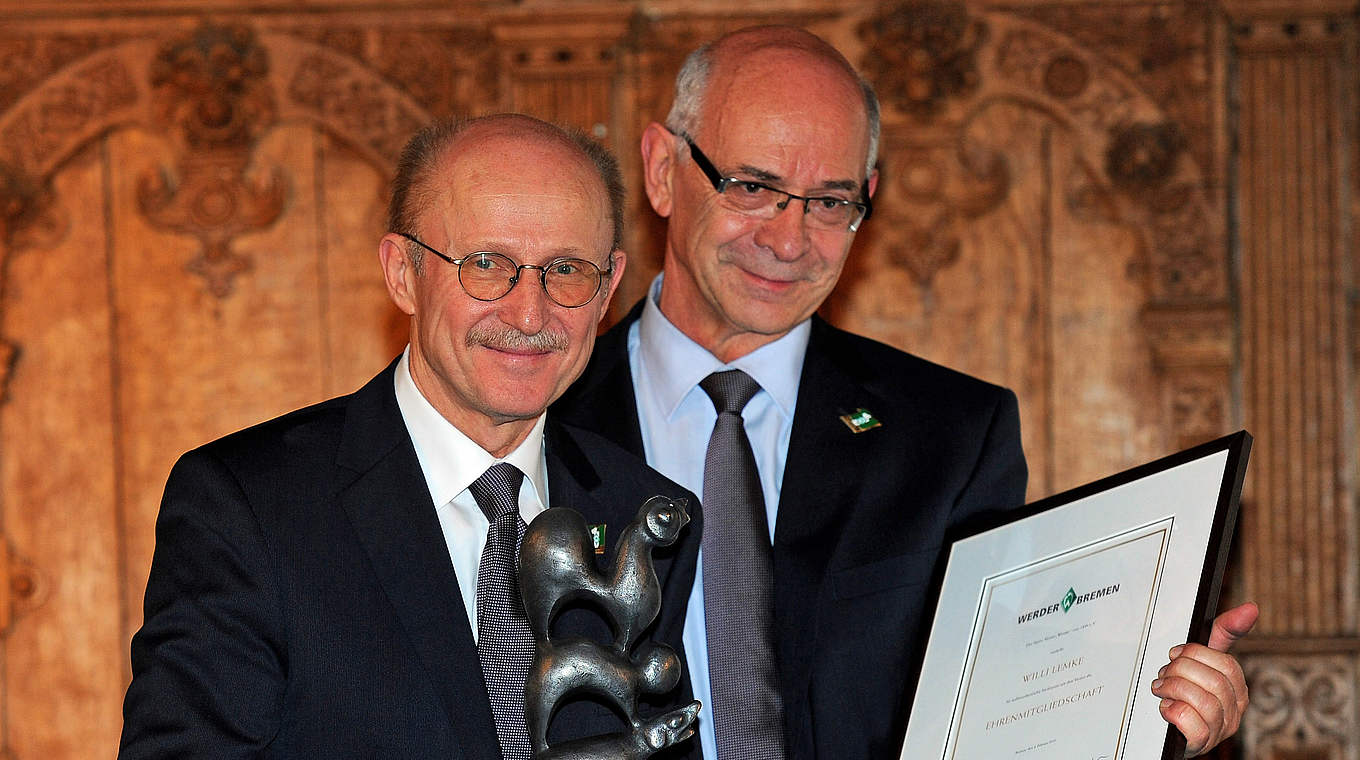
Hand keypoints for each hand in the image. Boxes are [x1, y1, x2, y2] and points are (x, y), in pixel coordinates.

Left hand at [1152, 602, 1257, 755]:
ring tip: (1161, 689)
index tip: (1175, 653)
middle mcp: (1234, 711)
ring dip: (1173, 690)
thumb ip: (1222, 634)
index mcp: (1237, 688)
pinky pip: (1193, 726)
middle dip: (1179, 671)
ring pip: (1203, 702)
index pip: (1226, 664)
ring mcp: (1220, 730)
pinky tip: (1166, 708)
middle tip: (1163, 673)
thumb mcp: (1203, 661)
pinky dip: (1173, 712)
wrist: (1171, 729)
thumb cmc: (1189, 692)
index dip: (1195, 654)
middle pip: (1213, 682)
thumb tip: (1251, 608)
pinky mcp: (1202, 744)